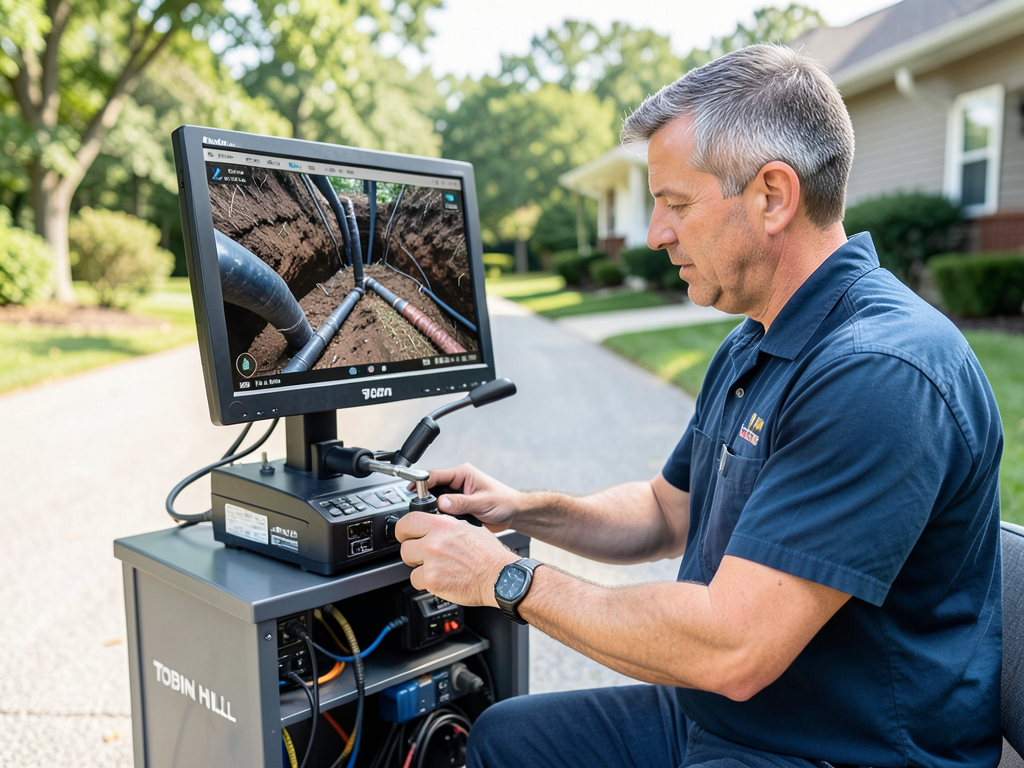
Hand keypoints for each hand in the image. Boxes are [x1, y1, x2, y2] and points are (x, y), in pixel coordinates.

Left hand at [395, 511, 518, 605]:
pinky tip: (441, 579)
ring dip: (419, 567)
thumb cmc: (489, 555)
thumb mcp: (468, 528)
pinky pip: (416, 580)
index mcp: (443, 525)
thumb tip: (434, 524)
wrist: (499, 577)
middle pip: (404, 545)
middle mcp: (435, 541)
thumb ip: (447, 526)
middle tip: (423, 555)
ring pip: (408, 564)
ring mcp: (432, 561)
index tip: (405, 534)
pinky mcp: (432, 580)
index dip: (404, 530)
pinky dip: (426, 582)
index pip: (408, 521)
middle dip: (412, 551)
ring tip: (436, 568)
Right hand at [426, 464, 523, 531]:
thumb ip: (462, 502)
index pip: (436, 475)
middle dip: (425, 498)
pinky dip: (439, 516)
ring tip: (429, 518)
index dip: (422, 482)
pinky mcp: (458, 506)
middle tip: (419, 510)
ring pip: (436, 499)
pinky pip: (443, 510)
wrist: (514, 513)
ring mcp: (457, 494)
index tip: (412, 490)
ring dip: (433, 508)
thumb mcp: (483, 502)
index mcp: (463, 474)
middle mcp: (458, 482)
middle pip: (432, 487)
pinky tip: (439, 523)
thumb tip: (442, 503)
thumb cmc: (504, 502)